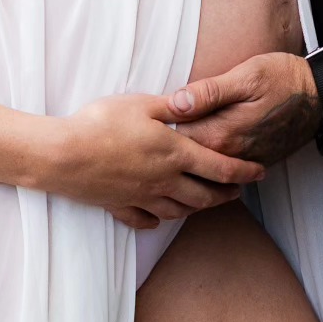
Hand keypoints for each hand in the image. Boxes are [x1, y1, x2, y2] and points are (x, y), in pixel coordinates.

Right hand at [49, 94, 265, 229]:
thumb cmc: (101, 123)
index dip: (244, 171)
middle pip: (205, 196)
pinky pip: (145, 220)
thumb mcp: (141, 104)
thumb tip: (195, 102)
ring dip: (198, 208)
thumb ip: (172, 106)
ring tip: (205, 202)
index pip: (220, 167)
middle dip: (226, 195)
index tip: (259, 173)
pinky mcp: (120, 206)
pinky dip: (156, 220)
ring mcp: (142, 197)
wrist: (62, 156)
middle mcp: (164, 180)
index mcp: (174, 153)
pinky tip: (159, 216)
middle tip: (238, 192)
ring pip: (180, 211)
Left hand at [167, 53, 321, 167]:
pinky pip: (221, 168)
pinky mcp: (253, 163)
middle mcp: (230, 154)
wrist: (321, 95)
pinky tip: (199, 149)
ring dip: (186, 155)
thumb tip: (177, 102)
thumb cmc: (285, 79)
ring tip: (171, 140)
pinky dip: (207, 162)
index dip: (160, 124)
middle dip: (167, 145)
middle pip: (183, 157)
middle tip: (153, 130)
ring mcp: (242, 162)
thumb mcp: (247, 75)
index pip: (173, 137)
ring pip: (201, 166)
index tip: (149, 115)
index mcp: (221, 134)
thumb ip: (209, 92)